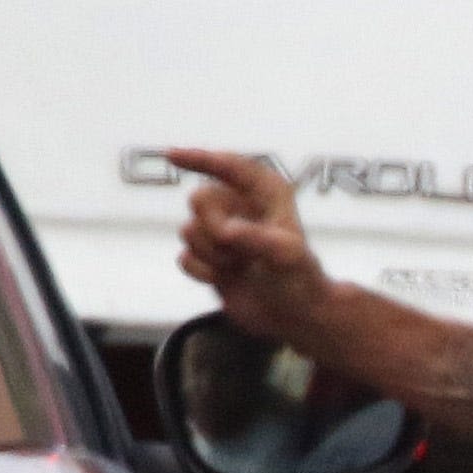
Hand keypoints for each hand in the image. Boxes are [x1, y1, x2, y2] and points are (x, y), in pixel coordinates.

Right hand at [164, 147, 329, 336]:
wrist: (294, 317)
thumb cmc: (301, 280)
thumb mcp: (286, 256)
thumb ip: (256, 239)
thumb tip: (225, 231)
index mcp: (266, 193)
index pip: (229, 166)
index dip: (199, 158)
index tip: (171, 155)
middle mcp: (241, 206)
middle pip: (199, 199)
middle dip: (212, 228)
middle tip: (239, 251)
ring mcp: (222, 232)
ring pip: (189, 230)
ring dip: (212, 254)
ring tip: (241, 266)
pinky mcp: (208, 258)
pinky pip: (184, 258)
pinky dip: (203, 272)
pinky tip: (226, 279)